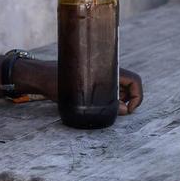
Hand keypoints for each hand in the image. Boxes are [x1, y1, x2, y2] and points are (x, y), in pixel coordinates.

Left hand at [19, 61, 143, 114]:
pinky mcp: (92, 82)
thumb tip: (124, 110)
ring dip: (120, 101)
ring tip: (109, 111)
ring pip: (120, 89)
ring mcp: (100, 76)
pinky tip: (102, 108)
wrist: (41, 77)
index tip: (130, 109)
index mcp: (107, 67)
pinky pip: (109, 91)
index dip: (138, 96)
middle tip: (119, 113)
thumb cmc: (58, 83)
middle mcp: (106, 70)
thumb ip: (105, 103)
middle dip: (129, 101)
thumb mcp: (81, 96)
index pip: (135, 80)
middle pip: (129, 86)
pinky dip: (111, 100)